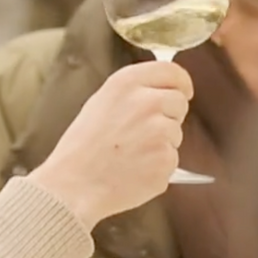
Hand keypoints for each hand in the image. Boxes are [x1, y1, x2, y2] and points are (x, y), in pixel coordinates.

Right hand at [27, 61, 190, 227]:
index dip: (181, 83)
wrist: (74, 185)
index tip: (183, 91)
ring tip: (130, 154)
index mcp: (127, 83)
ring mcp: (159, 132)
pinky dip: (157, 166)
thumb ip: (133, 93)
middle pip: (179, 102)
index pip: (172, 72)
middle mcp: (147, 102)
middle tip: (140, 133)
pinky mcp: (166, 159)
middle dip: (168, 115)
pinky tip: (134, 169)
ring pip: (176, 133)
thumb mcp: (100, 104)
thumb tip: (162, 92)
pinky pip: (171, 159)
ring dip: (161, 143)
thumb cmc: (83, 147)